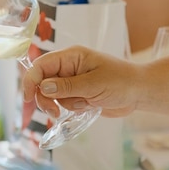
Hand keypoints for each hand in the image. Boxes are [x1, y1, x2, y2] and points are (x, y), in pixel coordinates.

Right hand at [23, 45, 139, 117]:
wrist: (140, 92)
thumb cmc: (122, 82)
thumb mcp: (94, 84)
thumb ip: (67, 87)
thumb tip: (42, 88)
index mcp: (71, 56)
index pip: (41, 66)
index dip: (31, 81)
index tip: (28, 98)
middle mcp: (68, 67)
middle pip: (42, 83)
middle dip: (47, 99)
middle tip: (55, 112)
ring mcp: (72, 81)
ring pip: (53, 96)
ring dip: (66, 104)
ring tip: (85, 104)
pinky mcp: (77, 93)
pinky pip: (64, 103)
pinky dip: (74, 107)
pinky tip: (89, 105)